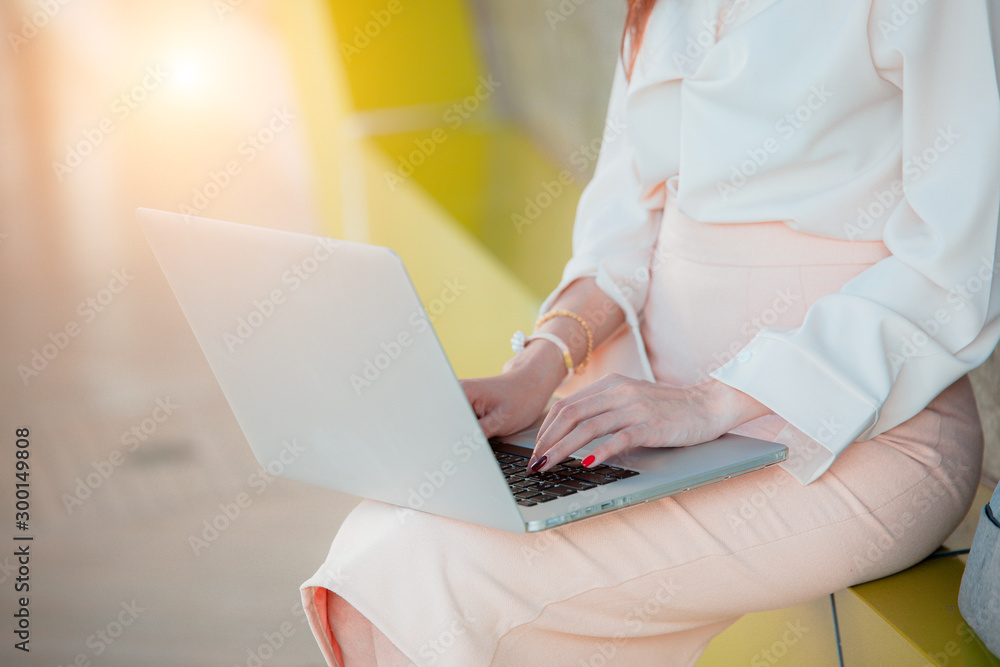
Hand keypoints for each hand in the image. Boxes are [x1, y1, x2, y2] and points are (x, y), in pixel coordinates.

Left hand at [528, 374, 769, 471]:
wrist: (709, 405)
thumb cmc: (669, 408)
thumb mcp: (631, 399)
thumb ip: (605, 408)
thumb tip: (572, 430)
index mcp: (610, 385)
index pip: (566, 405)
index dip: (546, 428)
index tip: (536, 449)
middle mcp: (619, 392)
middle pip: (571, 415)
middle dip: (547, 441)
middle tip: (534, 462)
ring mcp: (635, 408)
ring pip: (588, 428)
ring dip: (563, 449)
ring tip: (547, 466)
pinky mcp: (651, 425)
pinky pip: (620, 438)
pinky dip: (601, 451)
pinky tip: (587, 463)